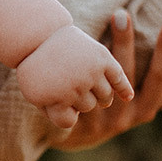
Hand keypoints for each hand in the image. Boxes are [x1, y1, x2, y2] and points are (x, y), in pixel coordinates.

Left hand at [16, 25, 133, 128]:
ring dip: (94, 93)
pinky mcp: (102, 59)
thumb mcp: (34, 94)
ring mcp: (89, 74)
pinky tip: (126, 96)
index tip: (54, 101)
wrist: (36, 34)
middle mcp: (74, 87)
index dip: (60, 112)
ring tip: (80, 79)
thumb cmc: (34, 69)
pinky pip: (118, 78)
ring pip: (102, 99)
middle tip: (66, 81)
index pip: (67, 120)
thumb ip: (54, 112)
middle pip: (87, 108)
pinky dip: (123, 87)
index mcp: (55, 99)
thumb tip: (74, 125)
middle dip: (77, 99)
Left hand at [54, 11, 161, 150]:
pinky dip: (69, 70)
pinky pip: (70, 92)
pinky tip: (67, 45)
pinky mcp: (69, 119)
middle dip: (124, 43)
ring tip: (91, 24)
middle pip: (125, 75)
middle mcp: (123, 116)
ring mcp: (95, 118)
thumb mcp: (150, 100)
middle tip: (122, 12)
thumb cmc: (119, 109)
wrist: (73, 135)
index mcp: (146, 108)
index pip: (161, 78)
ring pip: (96, 82)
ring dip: (96, 52)